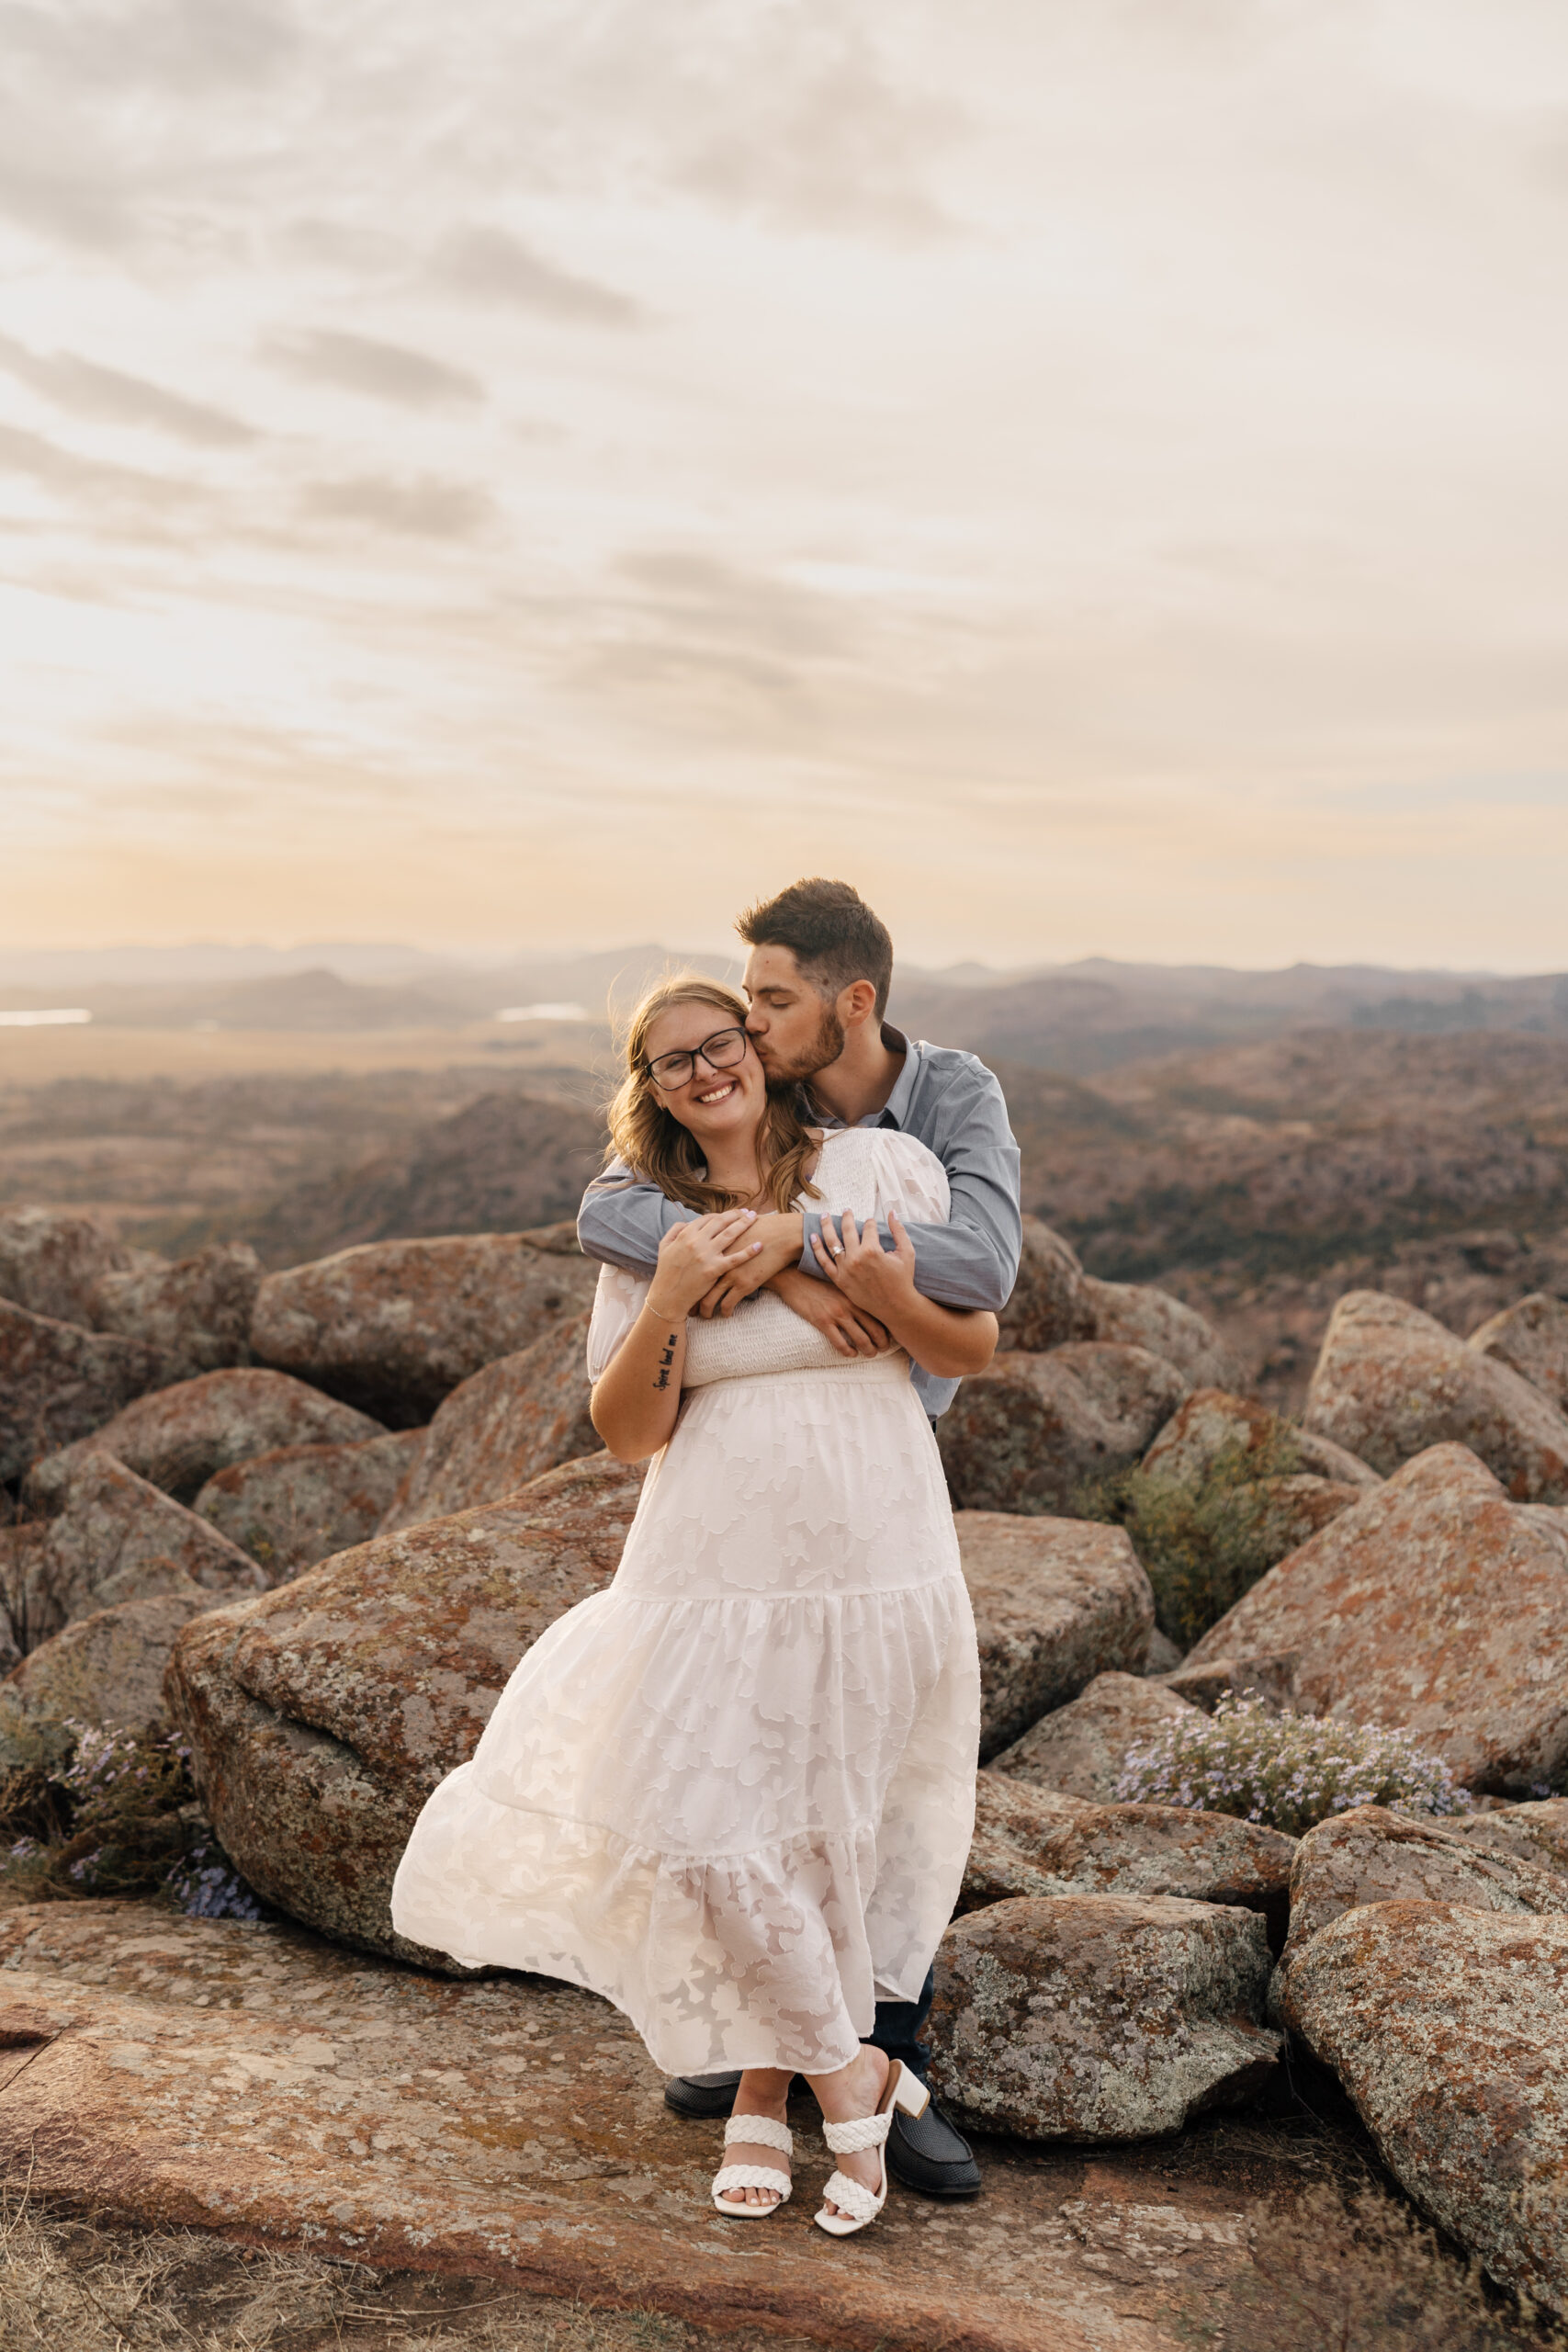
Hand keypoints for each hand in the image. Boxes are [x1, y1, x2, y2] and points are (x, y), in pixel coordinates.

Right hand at [646, 1211, 763, 1320]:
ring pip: (730, 1235)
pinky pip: (735, 1258)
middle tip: (748, 1212)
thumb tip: (687, 1222)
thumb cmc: (666, 1273)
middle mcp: (697, 1241)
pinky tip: (760, 1245)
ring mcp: (706, 1255)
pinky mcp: (714, 1269)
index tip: (732, 1214)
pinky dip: (749, 1251)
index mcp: (686, 1234)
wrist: (668, 1297)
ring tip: (756, 1219)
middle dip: (737, 1214)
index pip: (708, 1218)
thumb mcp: (665, 1247)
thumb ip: (675, 1231)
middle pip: (721, 1222)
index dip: (722, 1215)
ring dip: (745, 1224)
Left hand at [695, 1211, 804, 1317]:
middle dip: (692, 1301)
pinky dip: (726, 1312)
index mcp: (711, 1248)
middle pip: (697, 1286)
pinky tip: (727, 1314)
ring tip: (705, 1316)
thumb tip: (715, 1241)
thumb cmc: (759, 1230)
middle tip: (690, 1308)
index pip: (691, 1268)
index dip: (687, 1281)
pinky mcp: (743, 1284)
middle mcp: (717, 1262)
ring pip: (710, 1300)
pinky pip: (728, 1304)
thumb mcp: (734, 1230)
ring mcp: (729, 1274)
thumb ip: (722, 1237)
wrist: (779, 1236)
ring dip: (706, 1311)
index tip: (684, 1291)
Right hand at [768, 1266, 890, 1359]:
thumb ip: (855, 1291)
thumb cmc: (818, 1278)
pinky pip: (840, 1343)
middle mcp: (851, 1304)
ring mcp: (837, 1313)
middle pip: (875, 1330)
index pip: (880, 1314)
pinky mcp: (822, 1321)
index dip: (888, 1328)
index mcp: (857, 1294)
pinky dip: (848, 1352)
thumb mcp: (841, 1282)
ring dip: (868, 1351)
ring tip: (870, 1354)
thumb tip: (870, 1301)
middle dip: (883, 1343)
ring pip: (860, 1339)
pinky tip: (850, 1353)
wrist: (794, 1276)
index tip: (892, 1335)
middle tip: (884, 1349)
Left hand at [810, 1209, 917, 1322]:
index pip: (868, 1228)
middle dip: (846, 1217)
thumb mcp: (907, 1252)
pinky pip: (824, 1262)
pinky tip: (812, 1237)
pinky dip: (816, 1248)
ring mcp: (845, 1269)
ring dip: (826, 1226)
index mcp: (872, 1250)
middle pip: (847, 1230)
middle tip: (846, 1210)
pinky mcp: (839, 1280)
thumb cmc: (903, 1279)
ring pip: (832, 1243)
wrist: (896, 1306)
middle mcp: (856, 1258)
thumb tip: (892, 1212)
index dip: (870, 1223)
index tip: (870, 1222)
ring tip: (824, 1216)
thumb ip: (899, 1230)